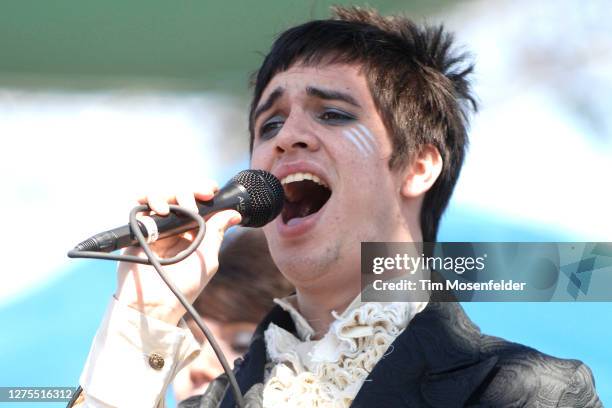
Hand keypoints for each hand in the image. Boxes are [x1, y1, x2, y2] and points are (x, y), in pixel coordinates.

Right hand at [114, 181, 241, 324]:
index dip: (205, 192)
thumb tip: (234, 213)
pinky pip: (143, 205)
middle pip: (182, 195)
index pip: (201, 203)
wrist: (154, 302)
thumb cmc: (183, 286)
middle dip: (191, 191)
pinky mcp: (139, 229)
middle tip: (198, 199)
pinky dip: (151, 200)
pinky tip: (159, 210)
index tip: (211, 190)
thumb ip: (217, 232)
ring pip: (163, 196)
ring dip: (172, 195)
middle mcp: (176, 226)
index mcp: (195, 232)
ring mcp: (157, 226)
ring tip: (178, 206)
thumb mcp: (207, 258)